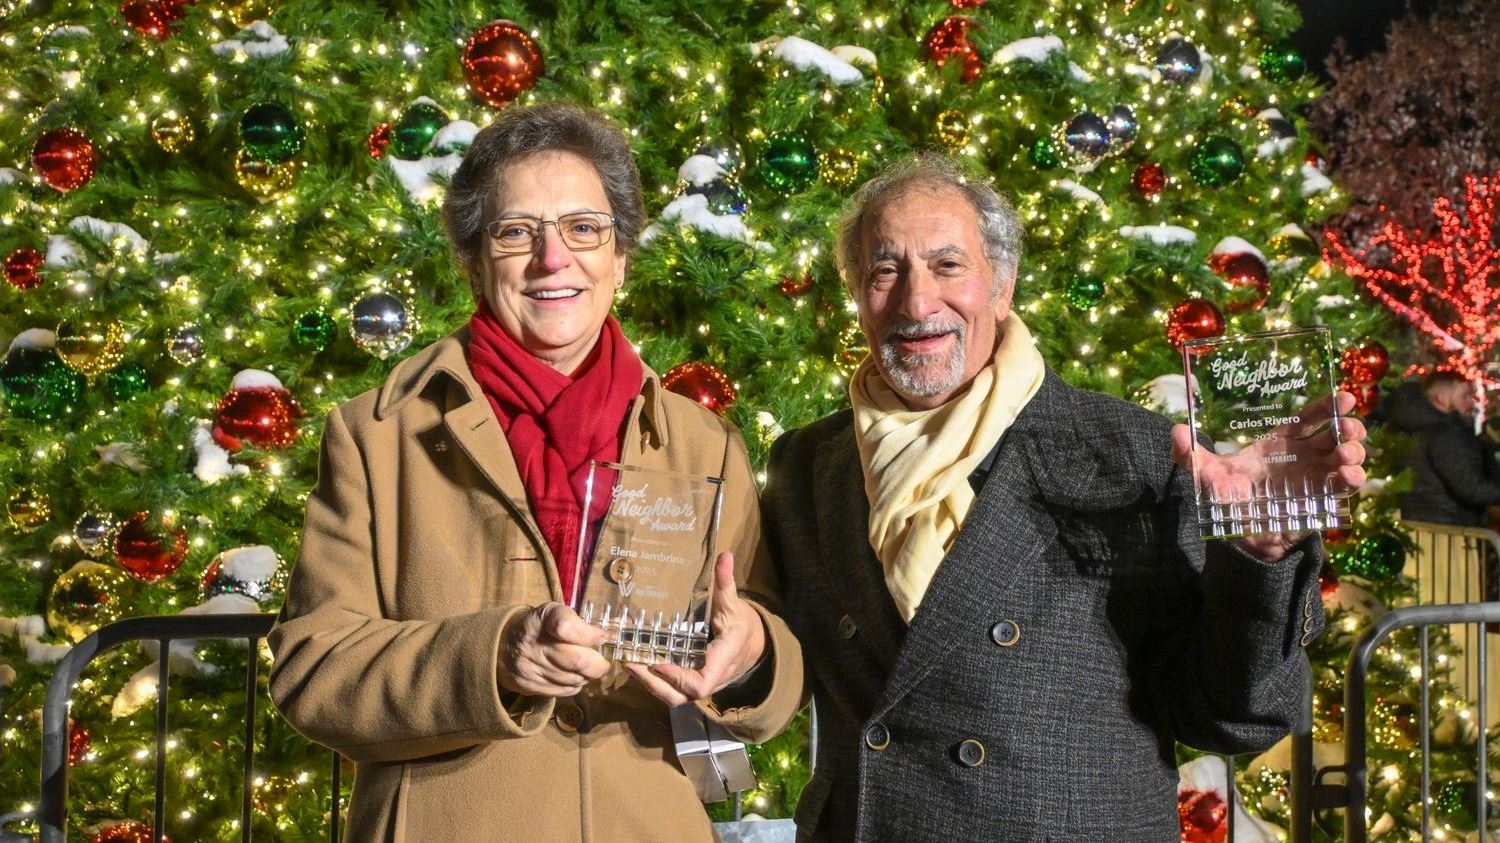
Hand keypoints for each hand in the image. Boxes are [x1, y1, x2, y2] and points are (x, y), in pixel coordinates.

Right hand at [497, 602, 609, 697]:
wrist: (503, 645)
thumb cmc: (540, 627)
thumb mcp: (557, 613)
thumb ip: (584, 622)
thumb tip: (619, 631)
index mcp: (542, 618)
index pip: (567, 626)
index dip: (589, 634)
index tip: (602, 637)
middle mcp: (533, 642)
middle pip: (576, 660)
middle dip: (597, 664)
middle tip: (602, 662)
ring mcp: (529, 666)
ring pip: (572, 678)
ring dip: (586, 676)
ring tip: (586, 668)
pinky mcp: (528, 685)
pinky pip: (563, 690)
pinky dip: (574, 685)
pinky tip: (573, 676)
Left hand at [625, 552, 766, 706]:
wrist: (755, 643)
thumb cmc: (742, 624)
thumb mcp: (734, 603)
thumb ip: (726, 583)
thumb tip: (725, 556)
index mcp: (723, 659)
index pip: (700, 682)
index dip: (678, 677)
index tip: (658, 662)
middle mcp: (712, 676)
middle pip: (681, 696)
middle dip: (654, 684)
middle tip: (631, 663)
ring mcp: (702, 682)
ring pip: (675, 697)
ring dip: (650, 684)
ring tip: (629, 664)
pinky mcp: (693, 682)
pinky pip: (674, 690)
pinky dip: (655, 681)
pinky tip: (638, 664)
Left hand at [1170, 390, 1367, 561]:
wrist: (1241, 536)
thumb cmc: (1227, 498)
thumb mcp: (1207, 475)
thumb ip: (1190, 455)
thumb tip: (1176, 430)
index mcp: (1282, 442)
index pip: (1309, 417)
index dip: (1327, 406)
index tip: (1342, 397)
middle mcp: (1305, 455)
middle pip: (1336, 433)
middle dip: (1348, 427)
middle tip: (1347, 428)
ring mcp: (1317, 476)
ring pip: (1347, 456)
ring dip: (1354, 451)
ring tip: (1344, 455)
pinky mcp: (1324, 499)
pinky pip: (1345, 486)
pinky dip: (1353, 479)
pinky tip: (1349, 476)